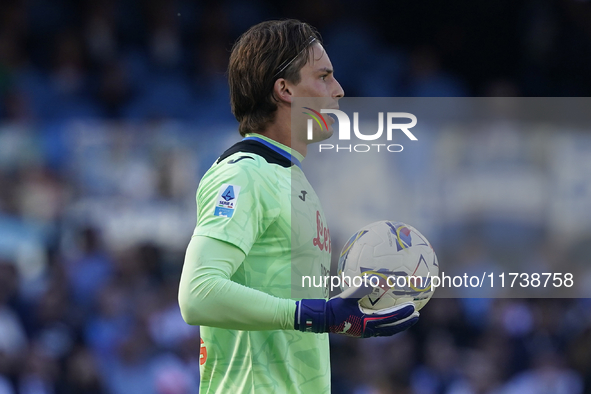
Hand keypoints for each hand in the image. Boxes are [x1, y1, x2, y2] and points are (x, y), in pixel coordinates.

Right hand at [294, 283, 418, 337]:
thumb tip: (375, 279)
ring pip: (388, 330)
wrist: (324, 319)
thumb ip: (361, 287)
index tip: (413, 307)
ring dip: (399, 325)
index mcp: (367, 322)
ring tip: (409, 319)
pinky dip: (390, 325)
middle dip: (405, 322)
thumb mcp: (348, 296)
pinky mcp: (363, 332)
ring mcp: (367, 333)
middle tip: (417, 315)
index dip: (402, 313)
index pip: (389, 318)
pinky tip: (391, 318)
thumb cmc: (335, 307)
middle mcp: (369, 330)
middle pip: (392, 328)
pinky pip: (381, 329)